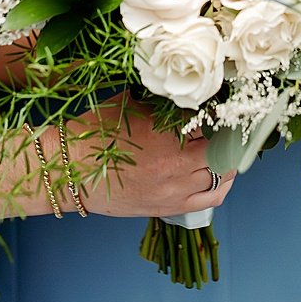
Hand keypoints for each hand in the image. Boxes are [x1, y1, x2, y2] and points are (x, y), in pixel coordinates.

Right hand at [62, 95, 233, 217]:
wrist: (71, 172)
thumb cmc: (96, 134)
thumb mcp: (131, 105)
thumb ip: (164, 103)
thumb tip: (190, 93)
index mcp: (166, 134)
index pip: (213, 121)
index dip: (220, 113)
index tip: (223, 108)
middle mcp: (176, 164)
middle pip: (224, 149)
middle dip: (228, 137)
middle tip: (227, 127)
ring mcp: (175, 189)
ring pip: (223, 175)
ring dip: (229, 160)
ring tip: (226, 150)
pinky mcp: (170, 207)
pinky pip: (212, 199)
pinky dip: (222, 185)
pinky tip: (220, 174)